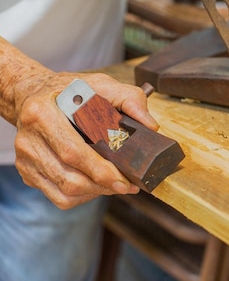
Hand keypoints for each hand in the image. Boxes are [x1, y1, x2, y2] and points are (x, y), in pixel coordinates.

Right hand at [12, 71, 158, 208]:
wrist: (31, 93)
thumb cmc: (70, 90)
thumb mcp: (100, 84)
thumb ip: (129, 99)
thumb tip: (151, 126)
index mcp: (42, 114)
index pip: (72, 151)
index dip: (100, 170)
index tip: (125, 180)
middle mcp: (28, 139)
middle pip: (68, 177)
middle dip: (103, 186)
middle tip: (128, 185)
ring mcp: (25, 158)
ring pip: (63, 191)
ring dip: (95, 193)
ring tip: (115, 185)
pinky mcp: (27, 171)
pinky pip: (57, 196)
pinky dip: (81, 196)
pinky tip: (96, 185)